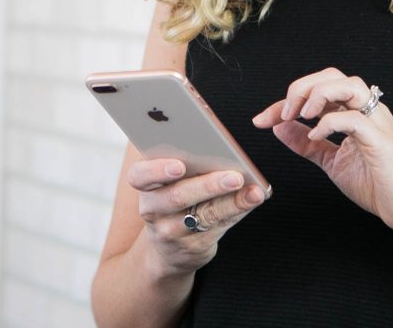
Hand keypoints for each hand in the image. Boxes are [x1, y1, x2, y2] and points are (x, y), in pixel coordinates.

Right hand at [126, 157, 266, 278]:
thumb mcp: (168, 182)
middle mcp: (153, 209)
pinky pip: (218, 225)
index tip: (179, 166)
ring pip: (203, 214)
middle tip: (233, 176)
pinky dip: (238, 209)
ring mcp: (171, 230)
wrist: (168, 251)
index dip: (156, 170)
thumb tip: (219, 140)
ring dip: (230, 201)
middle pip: (177, 196)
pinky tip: (253, 198)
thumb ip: (187, 161)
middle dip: (208, 185)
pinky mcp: (193, 245)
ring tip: (252, 190)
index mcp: (145, 185)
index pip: (139, 175)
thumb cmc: (173, 200)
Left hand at [251, 67, 392, 234]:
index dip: (285, 101)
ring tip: (299, 115)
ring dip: (316, 95)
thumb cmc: (380, 186)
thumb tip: (280, 127)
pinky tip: (316, 135)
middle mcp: (368, 111)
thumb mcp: (332, 161)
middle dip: (300, 88)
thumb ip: (307, 143)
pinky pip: (354, 118)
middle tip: (281, 113)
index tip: (261, 119)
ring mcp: (377, 123)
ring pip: (347, 84)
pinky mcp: (382, 141)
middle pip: (332, 76)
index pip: (318, 90)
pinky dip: (330, 121)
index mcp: (355, 113)